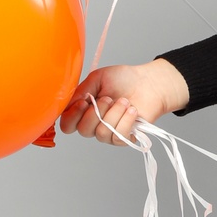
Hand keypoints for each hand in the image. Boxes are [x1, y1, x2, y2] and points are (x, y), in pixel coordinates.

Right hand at [59, 58, 189, 144]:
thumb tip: (70, 103)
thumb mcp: (97, 78)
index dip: (72, 116)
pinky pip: (119, 136)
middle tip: (108, 98)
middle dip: (97, 112)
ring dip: (114, 114)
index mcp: (83, 111)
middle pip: (83, 131)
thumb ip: (80, 91)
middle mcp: (94, 125)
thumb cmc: (124, 79)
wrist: (148, 83)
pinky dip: (126, 120)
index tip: (84, 101)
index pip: (68, 124)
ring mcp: (109, 133)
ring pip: (102, 133)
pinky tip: (132, 110)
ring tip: (124, 101)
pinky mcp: (124, 138)